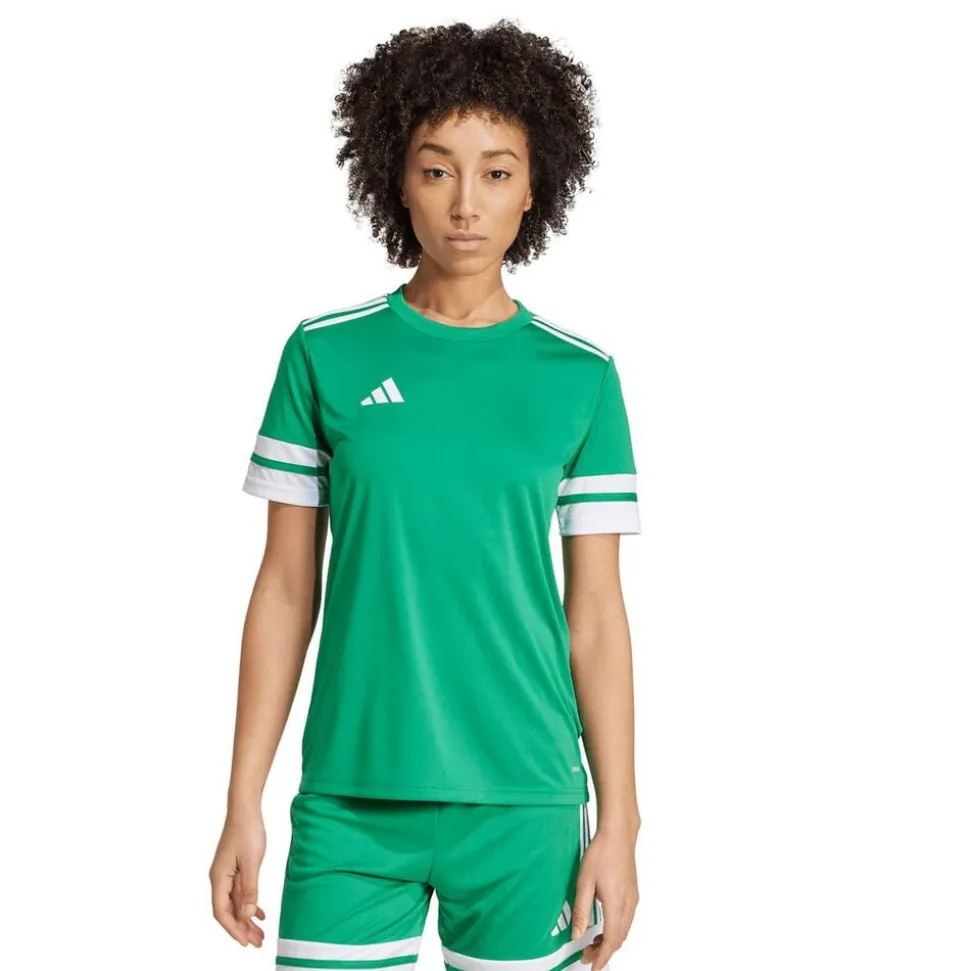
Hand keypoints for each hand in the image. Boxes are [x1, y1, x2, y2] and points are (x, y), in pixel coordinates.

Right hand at [209, 807, 266, 945]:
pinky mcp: (235, 868)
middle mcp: (220, 878)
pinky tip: (259, 913)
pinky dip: (249, 904)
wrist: (245, 809)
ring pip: (235, 903)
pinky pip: (240, 892)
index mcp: (219, 878)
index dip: (233, 929)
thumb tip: (246, 914)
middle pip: (228, 911)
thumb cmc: (247, 831)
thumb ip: (249, 889)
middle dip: (242, 929)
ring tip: (260, 933)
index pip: (222, 912)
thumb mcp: (251, 861)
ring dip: (246, 918)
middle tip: (258, 942)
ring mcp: (227, 874)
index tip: (246, 942)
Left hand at [570, 827, 638, 969]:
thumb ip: (580, 910)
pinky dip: (616, 929)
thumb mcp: (584, 882)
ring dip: (610, 941)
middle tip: (587, 955)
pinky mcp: (633, 893)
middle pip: (618, 939)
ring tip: (593, 943)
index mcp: (616, 905)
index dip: (602, 957)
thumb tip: (577, 933)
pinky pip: (627, 919)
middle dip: (604, 952)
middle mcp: (628, 905)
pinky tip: (605, 925)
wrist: (618, 835)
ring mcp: (633, 899)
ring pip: (624, 930)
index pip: (611, 941)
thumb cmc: (602, 853)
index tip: (592, 966)